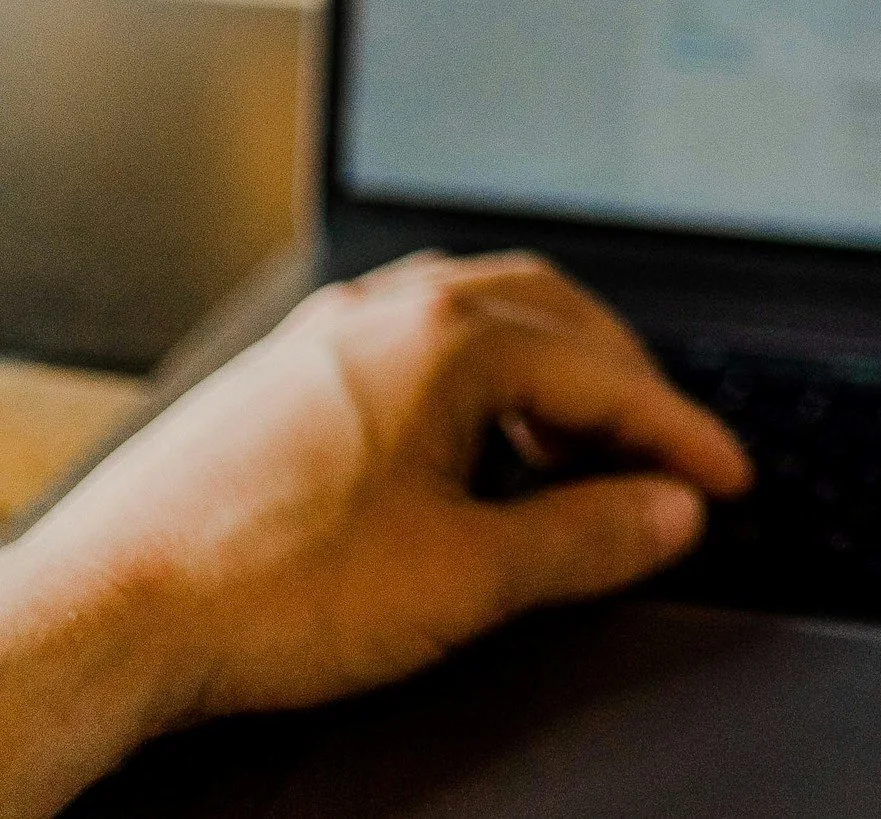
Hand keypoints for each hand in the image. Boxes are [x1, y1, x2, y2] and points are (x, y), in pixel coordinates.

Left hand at [0, 253, 749, 818]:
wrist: (109, 616)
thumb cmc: (265, 590)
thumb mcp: (468, 577)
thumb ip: (590, 536)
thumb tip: (671, 511)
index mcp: (449, 338)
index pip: (607, 374)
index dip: (681, 434)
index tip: (725, 478)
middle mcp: (390, 311)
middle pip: (555, 316)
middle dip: (625, 383)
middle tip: (664, 455)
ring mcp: (331, 334)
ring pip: (481, 318)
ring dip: (550, 373)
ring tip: (577, 451)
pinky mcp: (288, 372)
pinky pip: (417, 342)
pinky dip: (480, 382)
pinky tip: (472, 450)